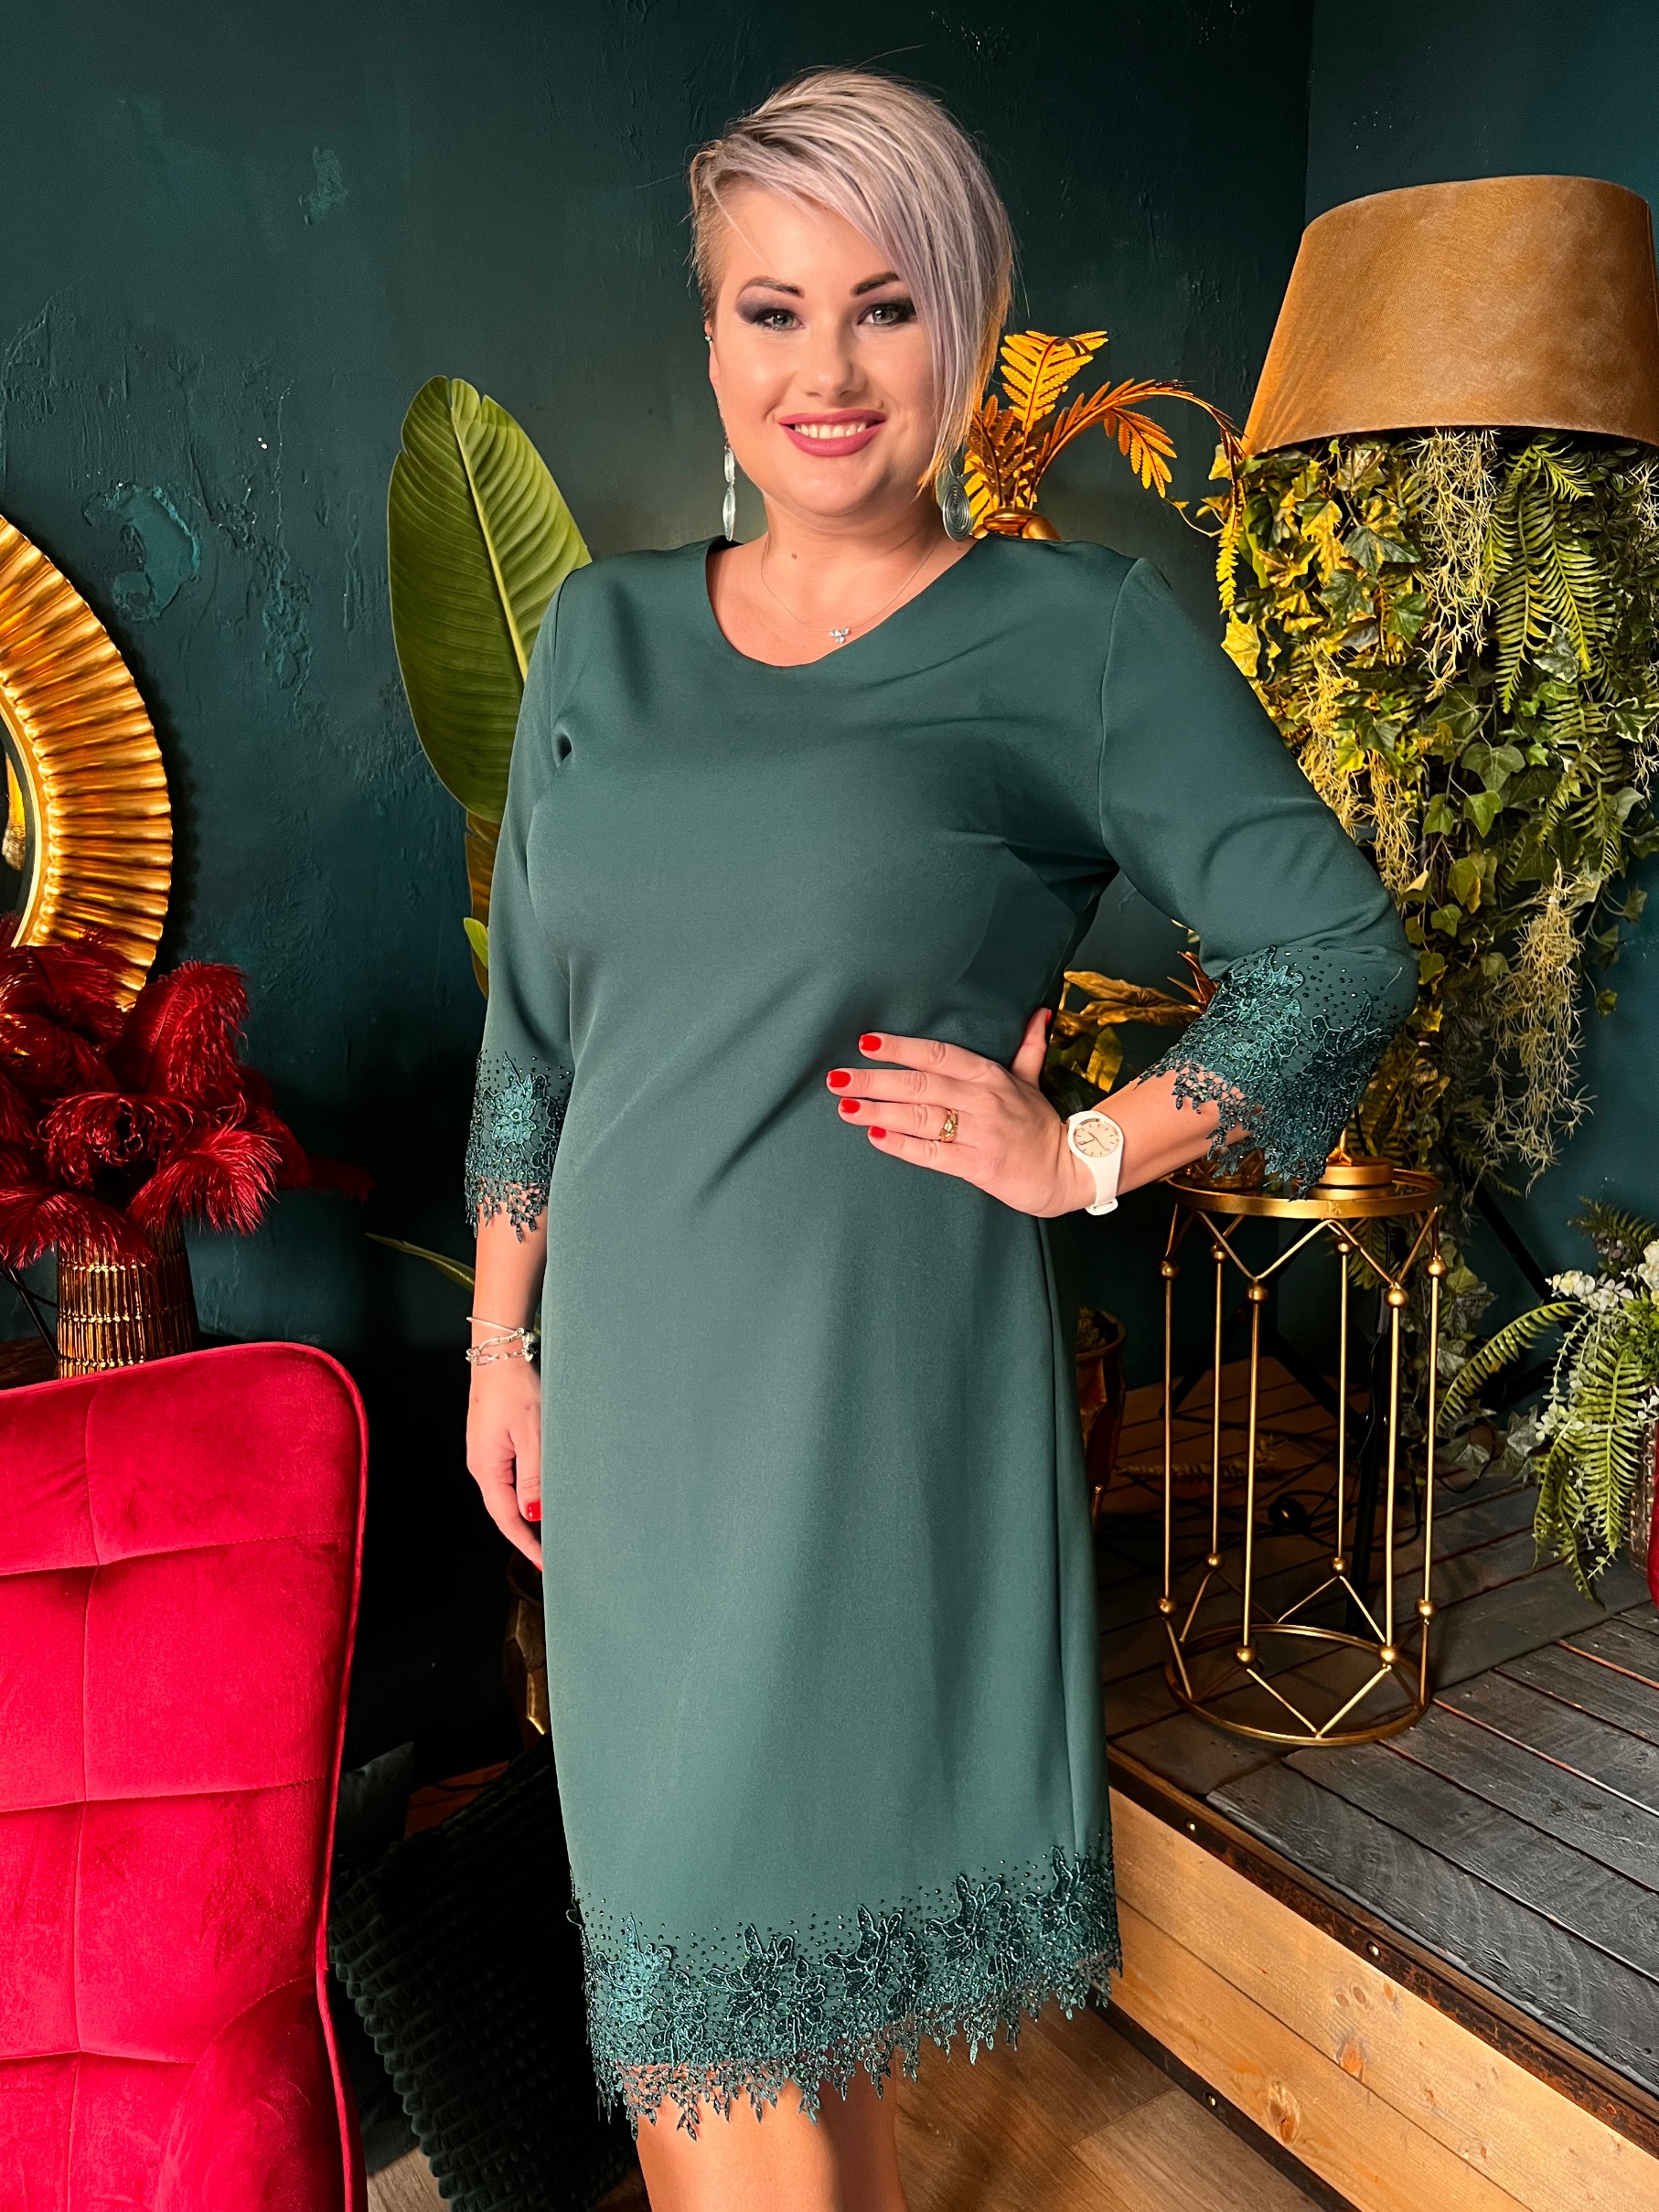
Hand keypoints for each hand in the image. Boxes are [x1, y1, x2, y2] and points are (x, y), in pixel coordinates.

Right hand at [465, 1354, 542, 1568]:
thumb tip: (534, 1514)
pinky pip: (507, 1477)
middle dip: (524, 1535)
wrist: (499, 1354)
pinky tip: (537, 1497)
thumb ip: (534, 1478)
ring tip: (547, 1532)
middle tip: (549, 1553)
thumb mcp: (532, 1435)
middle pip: (503, 1511)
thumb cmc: (516, 1388)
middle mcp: (480, 1464)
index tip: (544, 1562)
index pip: (507, 1518)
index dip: (526, 1543)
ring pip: (505, 1494)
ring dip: (524, 1514)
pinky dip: (522, 1493)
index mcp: (486, 1468)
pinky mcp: (491, 1442)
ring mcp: (484, 1453)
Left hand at [827, 1011, 1095, 1217]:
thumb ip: (1028, 1046)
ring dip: (879, 1110)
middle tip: (837, 1077)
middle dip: (875, 1080)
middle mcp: (982, 1100)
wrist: (1069, 1169)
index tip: (866, 1043)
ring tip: (845, 1106)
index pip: (937, 1054)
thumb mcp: (1032, 1080)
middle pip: (919, 1084)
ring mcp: (979, 1133)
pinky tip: (875, 1135)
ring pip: (920, 1117)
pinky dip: (902, 1144)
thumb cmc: (1041, 1124)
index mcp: (990, 1075)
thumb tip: (1039, 1012)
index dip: (900, 1048)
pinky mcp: (977, 1165)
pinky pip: (931, 1153)